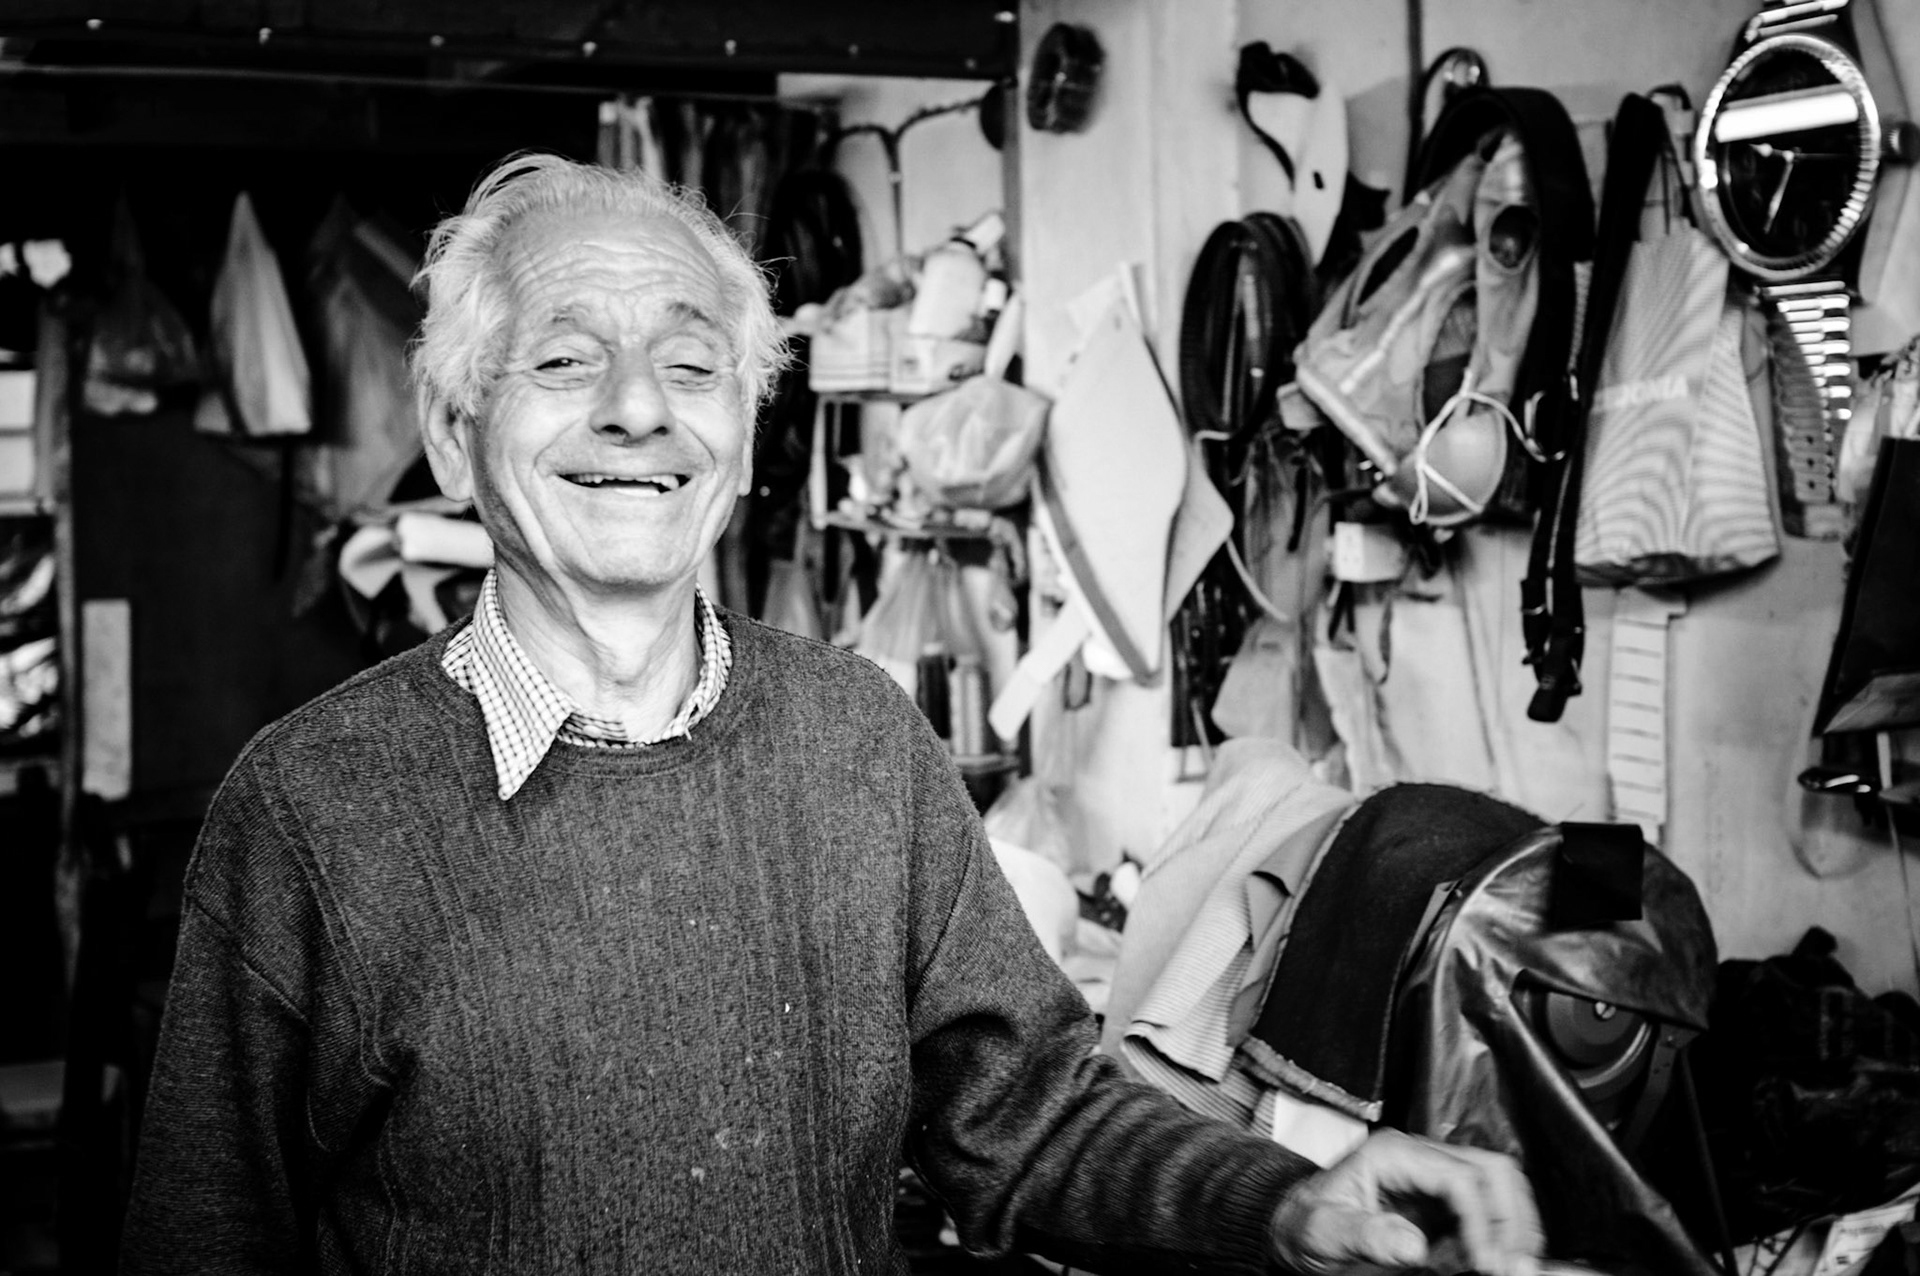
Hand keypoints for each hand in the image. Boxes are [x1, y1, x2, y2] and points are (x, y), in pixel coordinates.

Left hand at [1267, 1129, 1542, 1274]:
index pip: (1460, 1177)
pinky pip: (1487, 1211)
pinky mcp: (1442, 1203)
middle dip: (1510, 1218)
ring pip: (1498, 1186)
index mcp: (1393, 1155)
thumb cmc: (1307, 1224)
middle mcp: (1420, 1158)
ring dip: (1510, 1226)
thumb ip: (1366, 1236)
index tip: (1488, 1261)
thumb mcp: (1324, 1232)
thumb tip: (1413, 1247)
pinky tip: (1479, 1262)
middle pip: (1492, 1171)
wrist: (1298, 1227)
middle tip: (1510, 1265)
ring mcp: (1435, 1178)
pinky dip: (1495, 1237)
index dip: (1484, 1219)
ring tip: (1498, 1265)